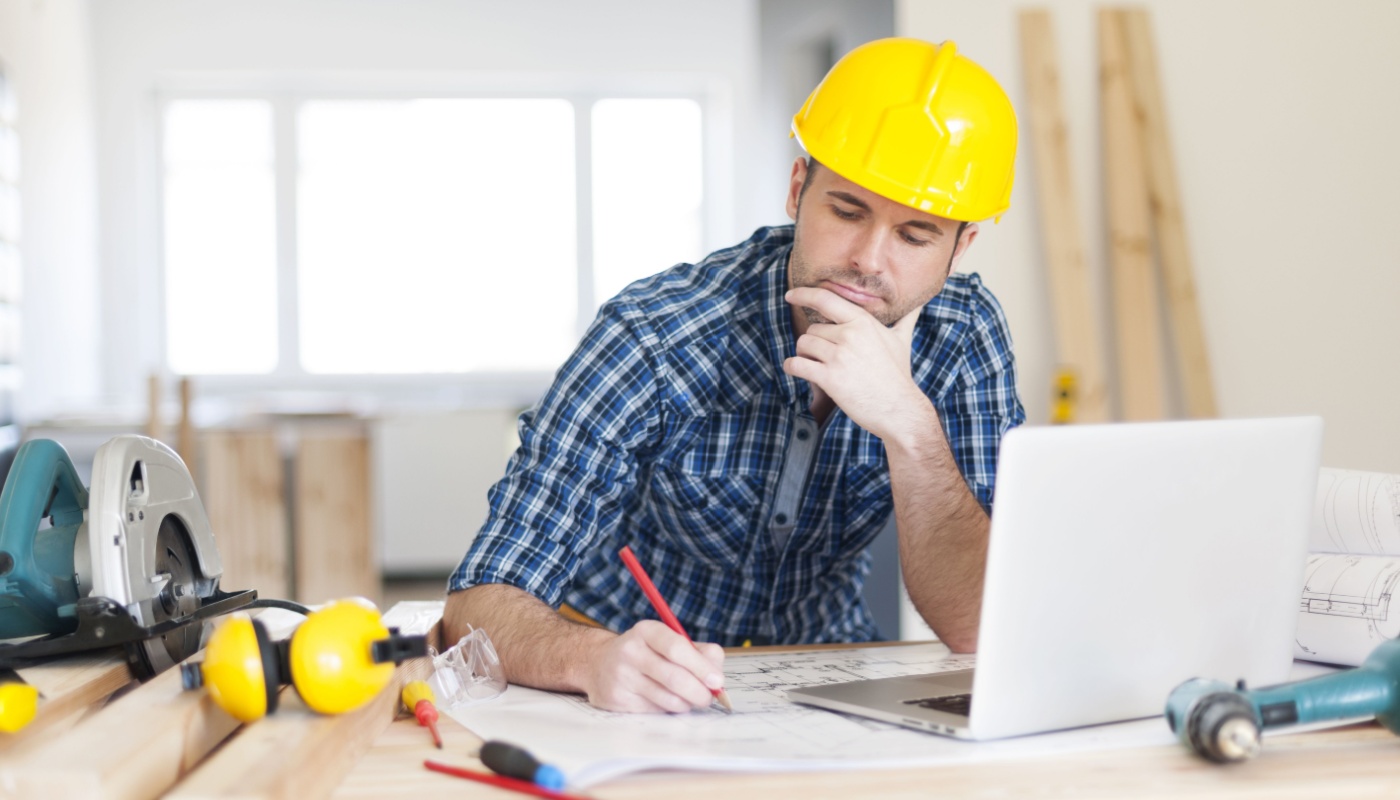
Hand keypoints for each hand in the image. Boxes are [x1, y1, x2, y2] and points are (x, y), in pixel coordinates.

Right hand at [579, 620, 724, 712]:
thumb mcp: (668, 642)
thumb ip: (699, 652)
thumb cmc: (645, 654)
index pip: (677, 648)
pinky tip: (665, 701)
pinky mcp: (617, 699)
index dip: (701, 666)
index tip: (717, 680)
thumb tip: (717, 672)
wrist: (597, 664)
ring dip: (686, 703)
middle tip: (708, 698)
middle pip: (674, 677)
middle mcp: (630, 651)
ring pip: (667, 698)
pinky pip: (654, 710)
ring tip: (688, 699)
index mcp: (646, 631)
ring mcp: (621, 676)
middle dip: (699, 692)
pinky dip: (668, 709)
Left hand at [783, 286, 934, 439]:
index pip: (826, 299)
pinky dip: (792, 367)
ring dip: (805, 357)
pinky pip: (796, 365)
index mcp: (863, 322)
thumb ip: (907, 319)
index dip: (804, 294)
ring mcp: (839, 356)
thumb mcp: (902, 340)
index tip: (791, 295)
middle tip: (829, 360)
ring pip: (803, 345)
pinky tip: (798, 371)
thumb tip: (921, 302)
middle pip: (812, 329)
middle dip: (815, 345)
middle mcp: (850, 335)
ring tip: (820, 368)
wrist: (900, 409)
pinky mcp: (829, 378)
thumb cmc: (898, 374)